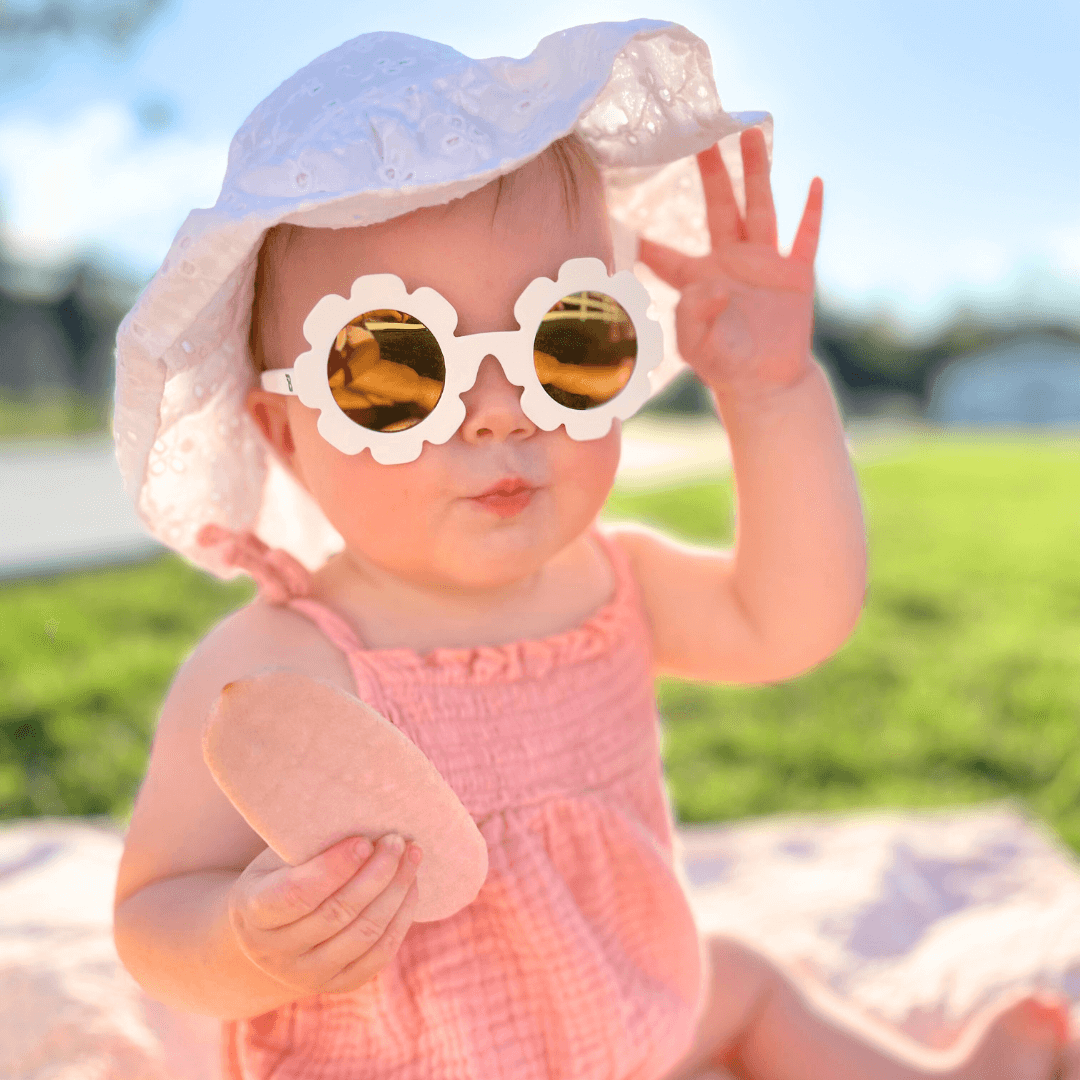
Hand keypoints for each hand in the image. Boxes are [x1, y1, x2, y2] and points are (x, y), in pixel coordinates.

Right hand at [228, 833, 420, 995]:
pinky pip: (378, 956)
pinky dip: (401, 919)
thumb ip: (310, 845)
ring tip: (412, 856)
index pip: (295, 895)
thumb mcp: (278, 857)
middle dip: (375, 874)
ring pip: (363, 935)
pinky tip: (411, 887)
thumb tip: (364, 815)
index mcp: (252, 913)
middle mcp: (275, 952)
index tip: (364, 841)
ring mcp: (307, 975)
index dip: (334, 868)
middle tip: (397, 841)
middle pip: (336, 914)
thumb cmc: (278, 875)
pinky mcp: (338, 984)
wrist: (267, 933)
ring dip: (395, 892)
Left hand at [638, 127, 822, 398]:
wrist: (765, 382)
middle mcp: (729, 261)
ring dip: (756, 171)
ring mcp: (764, 263)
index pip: (664, 253)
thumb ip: (692, 316)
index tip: (621, 202)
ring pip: (759, 206)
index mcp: (697, 279)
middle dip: (711, 171)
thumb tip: (714, 285)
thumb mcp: (694, 346)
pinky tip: (815, 181)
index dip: (644, 236)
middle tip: (702, 134)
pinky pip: (805, 236)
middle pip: (718, 206)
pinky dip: (811, 211)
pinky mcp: (795, 274)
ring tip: (752, 134)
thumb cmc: (723, 365)